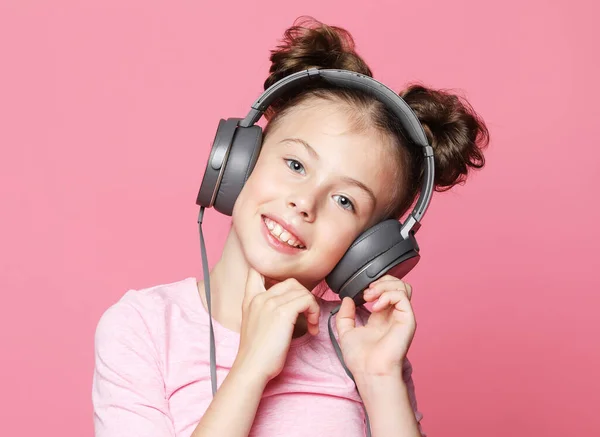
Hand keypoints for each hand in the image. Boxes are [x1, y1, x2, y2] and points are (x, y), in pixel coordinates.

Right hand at [233, 268, 320, 382]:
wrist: (251, 368)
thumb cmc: (256, 353)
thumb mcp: (254, 324)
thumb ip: (263, 310)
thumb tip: (285, 306)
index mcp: (251, 299)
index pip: (257, 270)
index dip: (276, 275)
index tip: (290, 296)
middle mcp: (260, 297)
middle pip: (291, 282)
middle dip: (304, 297)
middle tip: (306, 316)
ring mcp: (270, 303)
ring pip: (302, 291)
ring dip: (312, 307)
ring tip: (311, 323)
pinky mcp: (283, 313)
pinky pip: (308, 301)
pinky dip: (315, 313)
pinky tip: (312, 328)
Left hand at [335, 275, 415, 377]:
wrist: (369, 372)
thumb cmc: (360, 359)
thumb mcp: (346, 332)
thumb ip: (345, 315)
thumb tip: (347, 298)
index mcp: (382, 317)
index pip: (386, 290)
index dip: (374, 285)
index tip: (360, 293)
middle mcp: (393, 315)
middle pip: (397, 285)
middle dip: (380, 281)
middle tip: (366, 293)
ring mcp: (401, 317)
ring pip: (403, 287)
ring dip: (384, 286)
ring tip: (370, 296)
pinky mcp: (407, 320)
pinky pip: (402, 297)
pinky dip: (387, 295)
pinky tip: (376, 307)